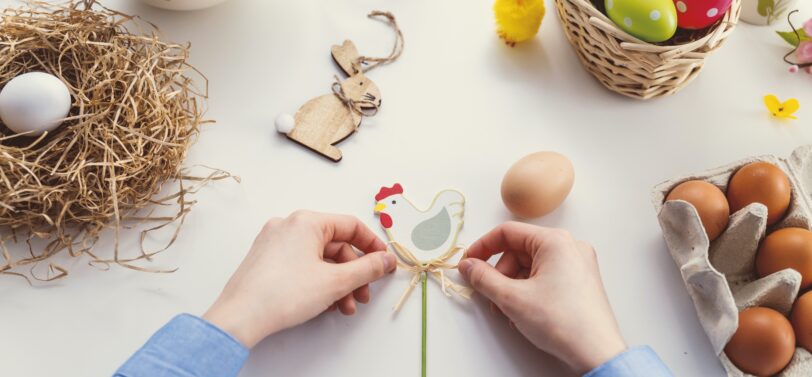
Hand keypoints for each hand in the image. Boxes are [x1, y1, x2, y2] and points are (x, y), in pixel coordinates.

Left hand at [203, 211, 395, 347]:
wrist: (241, 317)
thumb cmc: (282, 294)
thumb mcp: (336, 281)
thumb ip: (367, 269)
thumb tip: (385, 260)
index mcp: (306, 221)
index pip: (351, 226)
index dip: (372, 246)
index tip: (383, 263)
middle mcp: (288, 226)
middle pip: (335, 245)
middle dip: (353, 274)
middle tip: (363, 294)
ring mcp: (274, 243)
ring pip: (319, 259)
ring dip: (337, 283)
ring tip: (344, 307)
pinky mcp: (266, 260)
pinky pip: (302, 265)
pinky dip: (318, 282)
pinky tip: (325, 304)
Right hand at [458, 222, 625, 373]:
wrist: (596, 352)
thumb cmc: (562, 322)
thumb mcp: (512, 298)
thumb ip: (483, 278)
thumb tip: (468, 266)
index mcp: (555, 241)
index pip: (507, 232)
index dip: (482, 247)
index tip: (468, 263)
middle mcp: (570, 247)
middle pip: (519, 251)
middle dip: (500, 274)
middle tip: (491, 296)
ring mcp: (578, 264)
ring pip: (531, 266)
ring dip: (513, 286)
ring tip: (509, 311)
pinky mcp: (581, 281)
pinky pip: (546, 276)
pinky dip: (530, 290)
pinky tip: (526, 312)